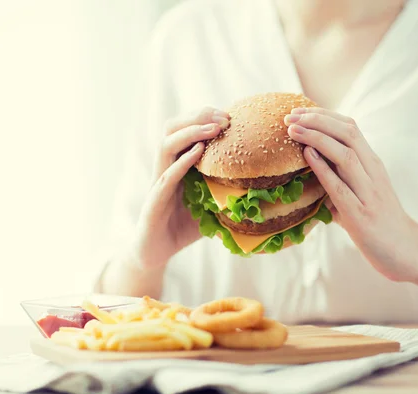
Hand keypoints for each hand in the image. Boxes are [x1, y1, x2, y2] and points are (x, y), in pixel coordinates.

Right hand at [131, 107, 229, 269]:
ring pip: (165, 145)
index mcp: (178, 165)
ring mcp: (158, 182)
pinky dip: (181, 161)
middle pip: (172, 128)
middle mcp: (165, 168)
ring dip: (190, 132)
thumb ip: (229, 193)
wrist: (154, 253)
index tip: (229, 115)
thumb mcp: (212, 206)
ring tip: (213, 128)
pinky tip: (197, 152)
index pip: (187, 130)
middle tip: (224, 116)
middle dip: (198, 117)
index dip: (205, 118)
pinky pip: (166, 176)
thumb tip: (263, 189)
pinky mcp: (153, 202)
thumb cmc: (183, 228)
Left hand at [284, 108, 417, 281]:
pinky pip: (340, 186)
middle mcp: (373, 172)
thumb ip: (341, 177)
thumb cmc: (379, 222)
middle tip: (290, 117)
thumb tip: (313, 168)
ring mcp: (369, 192)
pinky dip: (323, 168)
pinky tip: (307, 156)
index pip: (349, 127)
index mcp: (373, 163)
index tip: (298, 112)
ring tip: (293, 130)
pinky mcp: (361, 215)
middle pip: (347, 133)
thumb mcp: (362, 192)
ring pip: (345, 154)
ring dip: (316, 138)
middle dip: (316, 120)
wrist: (405, 251)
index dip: (322, 116)